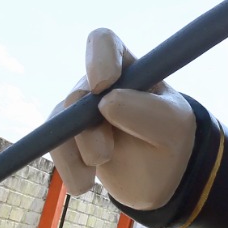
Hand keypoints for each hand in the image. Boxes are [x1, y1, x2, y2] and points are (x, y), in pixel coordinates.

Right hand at [50, 28, 196, 210]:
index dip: (98, 58)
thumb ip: (146, 112)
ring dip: (79, 151)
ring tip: (98, 170)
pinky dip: (69, 169)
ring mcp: (80, 112)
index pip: (104, 43)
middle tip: (105, 153)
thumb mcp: (172, 126)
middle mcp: (99, 85)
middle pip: (79, 92)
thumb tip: (106, 101)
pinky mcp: (68, 139)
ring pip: (62, 122)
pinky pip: (55, 148)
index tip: (102, 85)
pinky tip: (84, 185)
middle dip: (89, 127)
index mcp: (128, 68)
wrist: (159, 179)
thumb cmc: (170, 140)